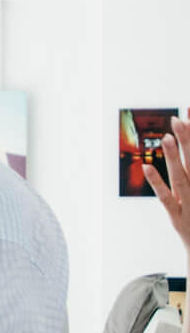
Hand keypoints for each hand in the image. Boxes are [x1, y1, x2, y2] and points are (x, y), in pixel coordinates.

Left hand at [144, 117, 189, 252]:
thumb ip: (188, 172)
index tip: (188, 114)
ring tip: (167, 137)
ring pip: (182, 177)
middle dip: (189, 140)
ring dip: (174, 157)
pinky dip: (157, 183)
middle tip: (180, 118)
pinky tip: (146, 167)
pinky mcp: (178, 218)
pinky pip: (167, 198)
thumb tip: (183, 154)